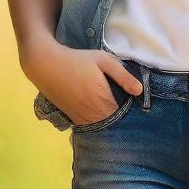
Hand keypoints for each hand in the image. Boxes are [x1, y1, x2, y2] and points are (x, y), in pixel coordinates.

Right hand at [21, 41, 142, 125]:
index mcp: (102, 98)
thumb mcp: (103, 60)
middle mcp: (92, 113)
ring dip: (111, 123)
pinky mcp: (73, 120)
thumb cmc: (78, 60)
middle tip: (129, 108)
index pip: (124, 115)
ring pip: (102, 128)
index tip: (138, 106)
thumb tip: (140, 91)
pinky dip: (99, 123)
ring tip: (117, 111)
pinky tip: (102, 113)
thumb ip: (122, 75)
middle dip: (123, 119)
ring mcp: (81, 119)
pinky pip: (91, 127)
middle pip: (114, 125)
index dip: (132, 112)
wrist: (47, 66)